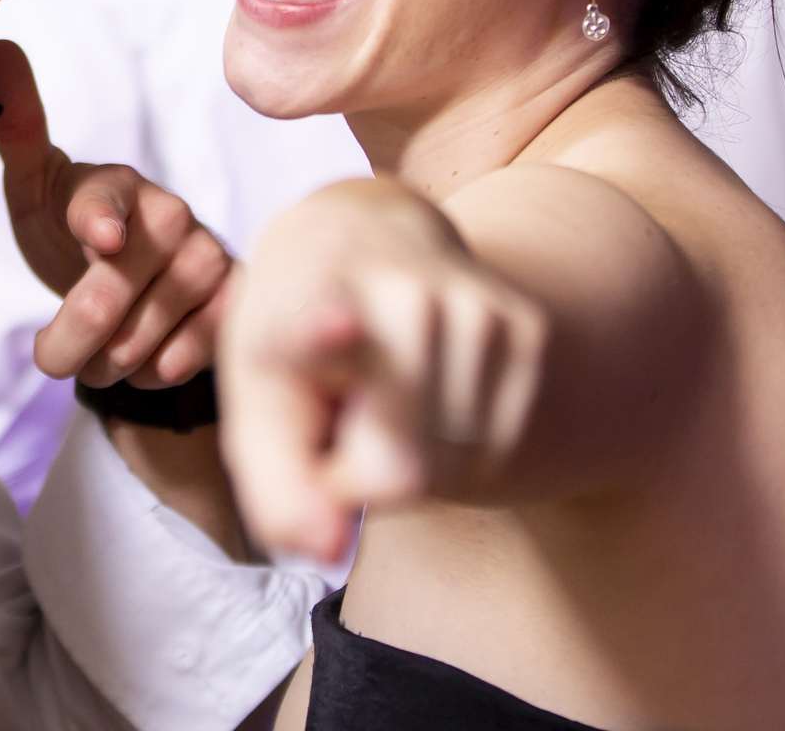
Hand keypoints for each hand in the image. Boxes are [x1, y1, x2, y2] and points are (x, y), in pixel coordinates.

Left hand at [0, 39, 231, 388]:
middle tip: (54, 353)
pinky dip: (153, 370)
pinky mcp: (234, 300)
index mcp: (114, 183)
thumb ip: (17, 129)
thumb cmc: (77, 230)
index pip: (101, 201)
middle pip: (105, 296)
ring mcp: (207, 256)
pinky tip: (149, 349)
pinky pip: (183, 359)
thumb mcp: (36, 187)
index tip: (100, 238)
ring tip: (105, 348)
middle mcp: (169, 213)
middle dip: (66, 345)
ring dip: (107, 363)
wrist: (136, 279)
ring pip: (141, 341)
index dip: (99, 220)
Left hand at [218, 180, 545, 562]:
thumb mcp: (257, 402)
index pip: (320, 321)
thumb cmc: (299, 337)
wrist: (366, 237)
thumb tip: (327, 548)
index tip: (334, 326)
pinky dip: (462, 448)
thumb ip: (276, 488)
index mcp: (310, 293)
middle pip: (401, 464)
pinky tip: (431, 389)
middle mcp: (397, 288)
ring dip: (417, 460)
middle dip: (363, 471)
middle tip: (343, 404)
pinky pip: (499, 449)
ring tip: (386, 388)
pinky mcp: (527, 326)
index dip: (326, 334)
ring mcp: (471, 303)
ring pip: (454, 464)